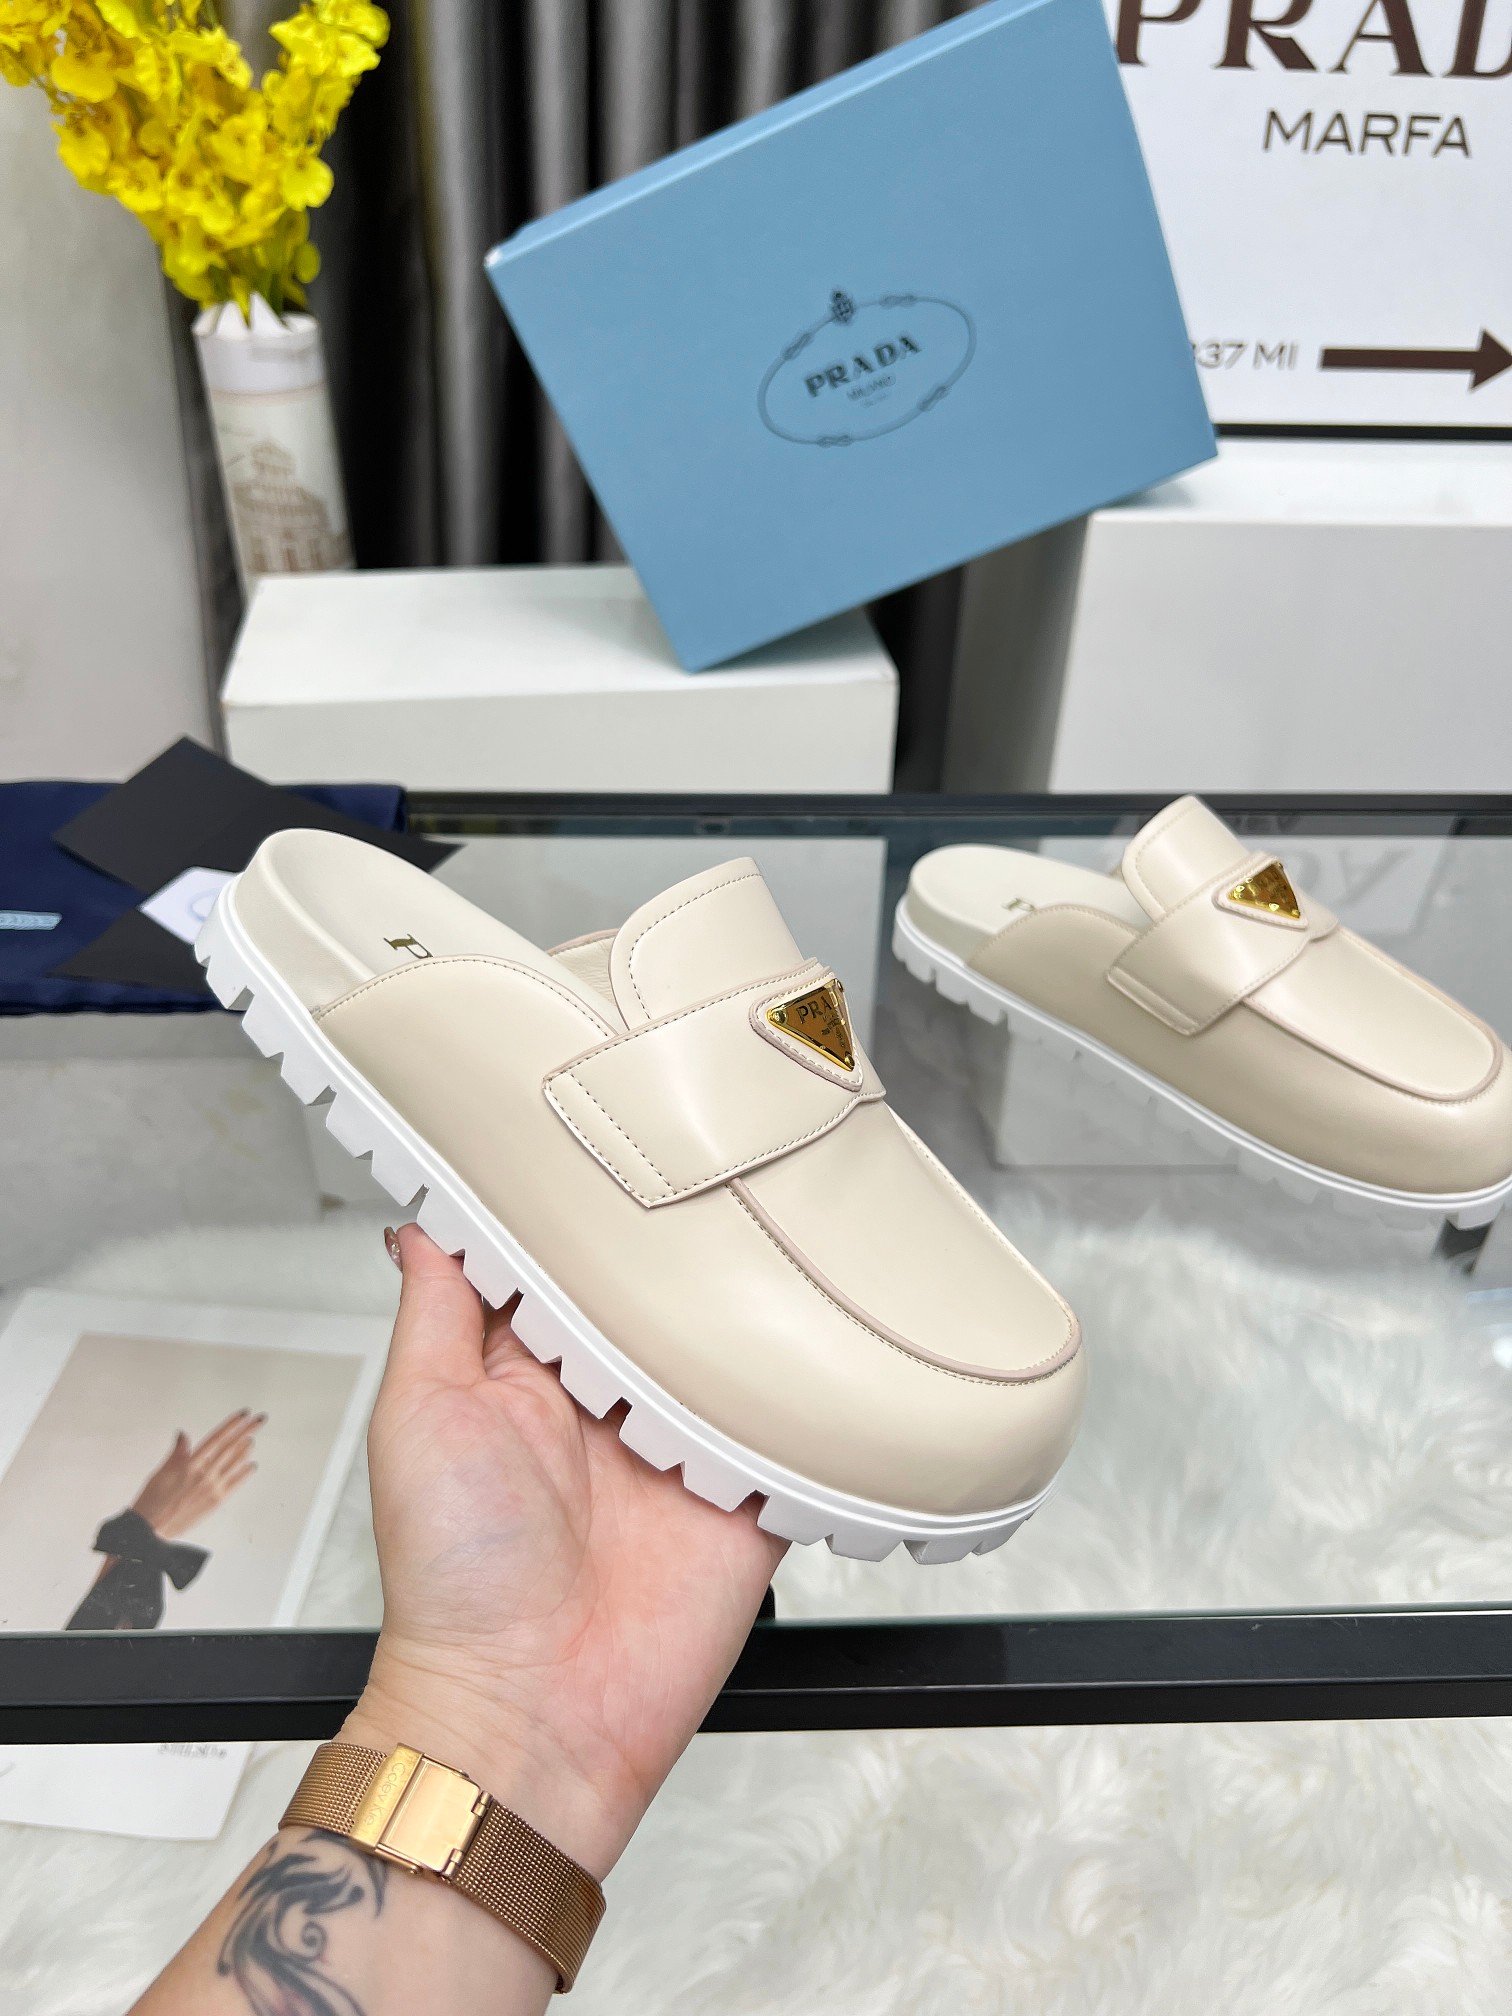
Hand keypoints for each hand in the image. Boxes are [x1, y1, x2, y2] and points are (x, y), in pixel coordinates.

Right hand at [131, 1410, 264, 1539]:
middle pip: (231, 1447)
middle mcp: (204, 1474)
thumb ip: (177, 1453)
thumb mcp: (161, 1472)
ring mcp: (212, 1488)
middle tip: (259, 1420)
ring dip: (246, 1450)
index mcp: (190, 1464)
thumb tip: (183, 1435)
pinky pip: (235, 1483)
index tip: (243, 1415)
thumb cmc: (152, 1502)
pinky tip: (251, 1465)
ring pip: (235, 1463)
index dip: (232, 1425)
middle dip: (247, 1431)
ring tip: (252, 1439)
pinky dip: (244, 1473)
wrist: (152, 1529)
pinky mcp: (216, 1501)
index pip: (217, 1438)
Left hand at [344, 1223, 785, 1878]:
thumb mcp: (420, 1418)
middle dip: (680, 1246)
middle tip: (712, 1168)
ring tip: (777, 1233)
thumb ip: (437, 1314)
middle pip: (656, 1298)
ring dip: (750, 1307)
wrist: (531, 1714)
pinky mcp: (744, 1497)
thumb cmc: (453, 1582)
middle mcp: (608, 1403)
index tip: (607, 1138)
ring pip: (731, 1348)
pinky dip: (812, 1392)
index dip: (582, 1211)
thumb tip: (423, 1222)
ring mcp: (680, 1448)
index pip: (564, 1267)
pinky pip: (792, 1429)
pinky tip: (825, 1337)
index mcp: (528, 1376)